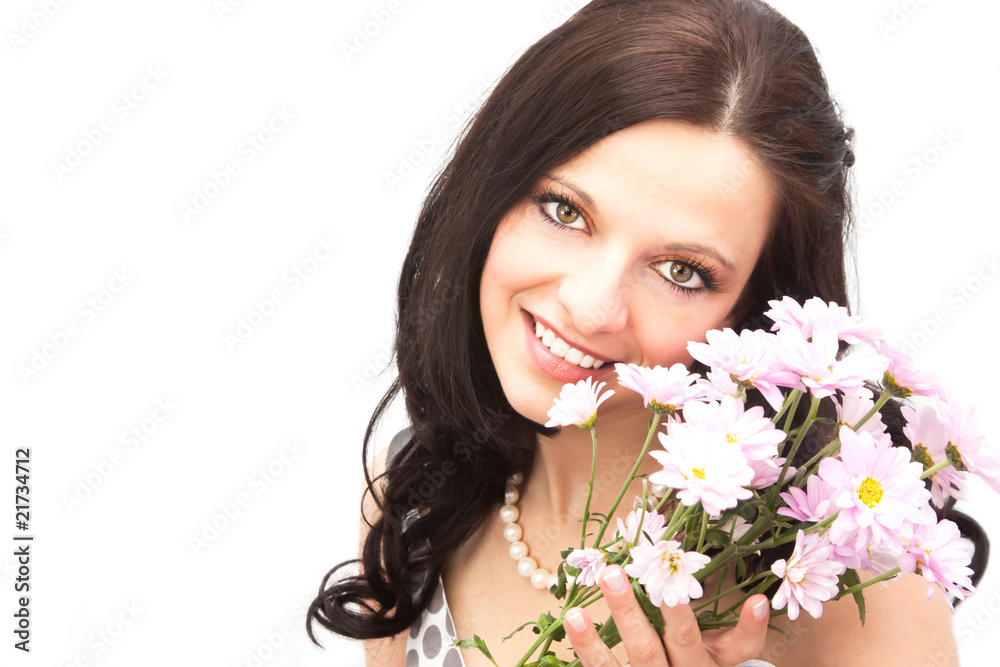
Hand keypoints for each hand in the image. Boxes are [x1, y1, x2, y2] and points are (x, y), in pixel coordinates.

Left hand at [564, 565, 768, 665]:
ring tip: (575, 610)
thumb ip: (747, 633)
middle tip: (612, 573)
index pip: (688, 641)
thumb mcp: (730, 656)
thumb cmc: (707, 666)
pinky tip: (571, 621)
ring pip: (618, 665)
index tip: (667, 587)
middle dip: (628, 612)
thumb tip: (760, 600)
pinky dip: (585, 648)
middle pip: (646, 649)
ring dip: (593, 639)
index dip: (678, 617)